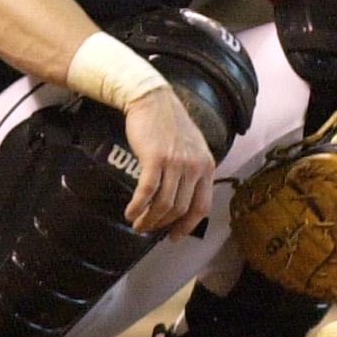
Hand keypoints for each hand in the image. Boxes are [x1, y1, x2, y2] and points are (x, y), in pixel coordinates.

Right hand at [123, 86, 215, 238]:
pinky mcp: (156, 158)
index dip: (188, 226)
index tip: (174, 237)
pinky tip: (130, 212)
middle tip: (147, 228)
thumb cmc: (170, 126)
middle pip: (180, 209)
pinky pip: (147, 192)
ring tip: (137, 223)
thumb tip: (181, 203)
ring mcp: (177, 163)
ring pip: (164, 204)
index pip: (202, 206)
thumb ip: (191, 172)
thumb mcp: (192, 149)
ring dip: (149, 220)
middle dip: (162, 225)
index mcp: (207, 166)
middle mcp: (195, 166)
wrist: (154, 100)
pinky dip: (137, 207)